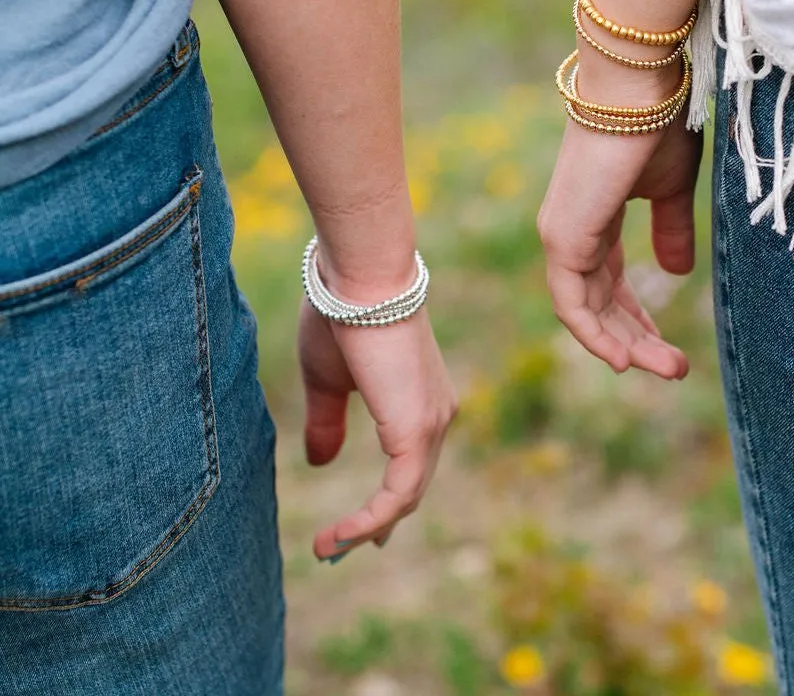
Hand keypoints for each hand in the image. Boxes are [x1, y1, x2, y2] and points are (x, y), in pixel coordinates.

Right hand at [297, 300, 456, 560]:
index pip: (412, 462)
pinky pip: (398, 494)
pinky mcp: (417, 430)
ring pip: (407, 494)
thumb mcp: (329, 380)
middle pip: (413, 484)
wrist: (359, 281)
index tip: (367, 528)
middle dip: (379, 521)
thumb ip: (330, 422)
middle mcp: (437, 413)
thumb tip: (321, 462)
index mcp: (421, 398)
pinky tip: (338, 537)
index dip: (389, 498)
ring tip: (328, 549)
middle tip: (343, 547)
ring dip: (367, 528)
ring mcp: (432, 422)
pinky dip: (369, 520)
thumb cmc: (342, 316)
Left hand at [537, 117, 701, 378]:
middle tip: (676, 370)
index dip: (636, 317)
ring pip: (586, 310)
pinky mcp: (562, 237)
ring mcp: (562, 234)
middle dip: (636, 339)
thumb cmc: (657, 126)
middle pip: (599, 302)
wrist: (640, 90)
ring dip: (624, 344)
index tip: (667, 346)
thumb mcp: (671, 189)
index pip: (608, 282)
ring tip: (666, 370)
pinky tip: (624, 360)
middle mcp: (571, 230)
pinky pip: (572, 303)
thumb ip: (670, 231)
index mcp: (594, 218)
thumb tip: (676, 274)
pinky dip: (595, 335)